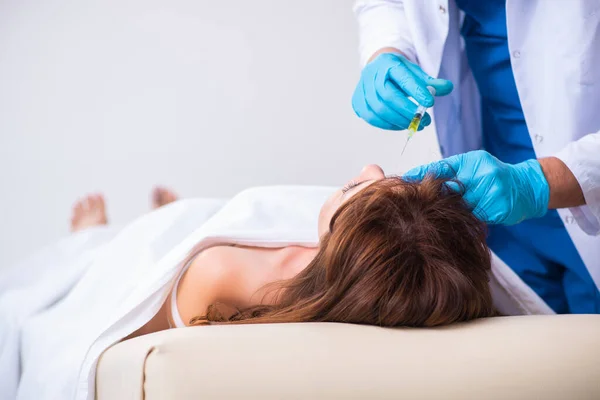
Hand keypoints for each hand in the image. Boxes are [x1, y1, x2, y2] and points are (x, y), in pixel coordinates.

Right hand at [352, 51, 452, 129]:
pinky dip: (388, 125)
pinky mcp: (357, 102)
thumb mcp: (416, 73)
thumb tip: (447, 88)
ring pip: (379, 110)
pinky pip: (372, 118)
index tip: (430, 103)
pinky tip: (400, 124)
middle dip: (407, 111)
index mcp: (388, 63)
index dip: (415, 91)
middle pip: (388, 96)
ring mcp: (362, 89)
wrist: (377, 70)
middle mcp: (372, 75)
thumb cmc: (398, 73)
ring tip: (415, 125)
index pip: (402, 78)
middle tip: (424, 121)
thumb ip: (431, 82)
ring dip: (399, 121)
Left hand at [404, 150, 549, 224]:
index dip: (421, 177)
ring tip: (437, 216)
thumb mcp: (472, 164)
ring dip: (449, 212)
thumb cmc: (494, 175)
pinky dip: (465, 220)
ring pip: (460, 207)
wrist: (527, 187)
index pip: (442, 169)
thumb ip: (448, 169)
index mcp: (474, 161)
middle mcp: (484, 174)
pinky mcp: (499, 210)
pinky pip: (474, 218)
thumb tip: (415, 175)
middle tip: (416, 205)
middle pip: (449, 191)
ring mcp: (493, 192)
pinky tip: (458, 222)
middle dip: (434, 198)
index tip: (402, 184)